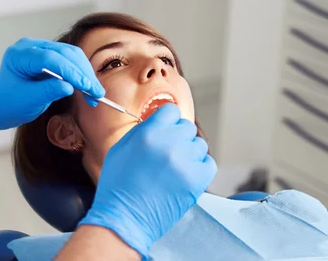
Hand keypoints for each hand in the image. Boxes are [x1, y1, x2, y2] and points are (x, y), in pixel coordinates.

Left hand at [0, 38, 104, 129]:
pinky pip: (71, 60)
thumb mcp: (28, 101)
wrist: (3, 104)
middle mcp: (31, 46)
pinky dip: (81, 73)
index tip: (86, 86)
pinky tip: (88, 87)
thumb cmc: (10, 103)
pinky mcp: (51, 54)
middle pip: (64, 53)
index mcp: (19, 55)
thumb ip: (47, 92)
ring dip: (85, 73)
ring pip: (71, 54)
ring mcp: (41, 48)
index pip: (49, 58)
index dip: (70, 72)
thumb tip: (69, 86)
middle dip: (83, 73)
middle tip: (96, 92)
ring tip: (95, 93)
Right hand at [78, 103, 216, 256]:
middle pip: (187, 127)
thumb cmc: (118, 184)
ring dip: (189, 152)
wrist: (126, 217)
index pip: (172, 110)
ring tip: (174, 167)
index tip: (166, 130)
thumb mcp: (122, 148)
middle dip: (178, 137)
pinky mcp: (197, 180)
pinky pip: (208, 163)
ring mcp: (185, 162)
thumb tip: (160, 121)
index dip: (168, 121)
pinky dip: (200, 167)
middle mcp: (169, 143)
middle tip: (168, 153)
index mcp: (149, 132)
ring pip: (199, 144)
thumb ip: (143, 130)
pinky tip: (185, 174)